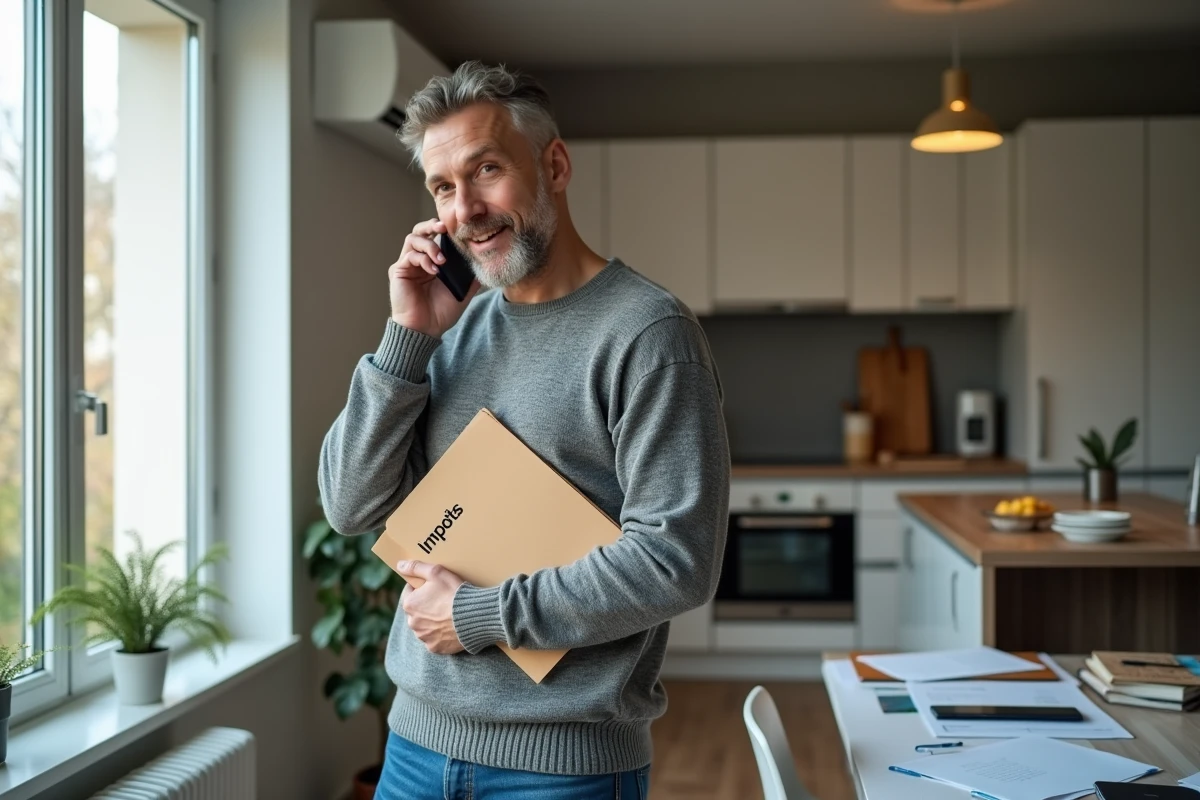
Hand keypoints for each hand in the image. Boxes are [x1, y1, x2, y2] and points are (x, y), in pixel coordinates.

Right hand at [389, 218, 480, 338]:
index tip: (458, 229)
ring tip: (442, 259)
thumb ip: (470, 276)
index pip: (435, 237)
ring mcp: (407, 264)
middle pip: (420, 231)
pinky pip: (409, 256)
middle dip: (431, 225)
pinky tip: (434, 271)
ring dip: (429, 244)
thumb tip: (483, 262)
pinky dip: (423, 259)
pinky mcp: (398, 271)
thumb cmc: (441, 313)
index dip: (444, 230)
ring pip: (413, 239)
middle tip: (444, 227)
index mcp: (432, 262)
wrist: (425, 330)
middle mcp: (418, 260)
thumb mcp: (462, 292)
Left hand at [397, 560, 465, 654]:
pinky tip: (452, 626)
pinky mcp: (435, 647)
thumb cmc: (454, 592)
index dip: (422, 588)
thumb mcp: (436, 572)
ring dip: (433, 621)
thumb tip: (399, 565)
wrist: (474, 616)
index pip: (410, 593)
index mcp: (409, 604)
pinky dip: (441, 634)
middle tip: (444, 600)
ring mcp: (424, 637)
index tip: (435, 587)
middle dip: (426, 606)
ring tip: (450, 614)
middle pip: (417, 611)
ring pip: (425, 626)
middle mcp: (413, 623)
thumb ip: (415, 567)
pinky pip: (435, 639)